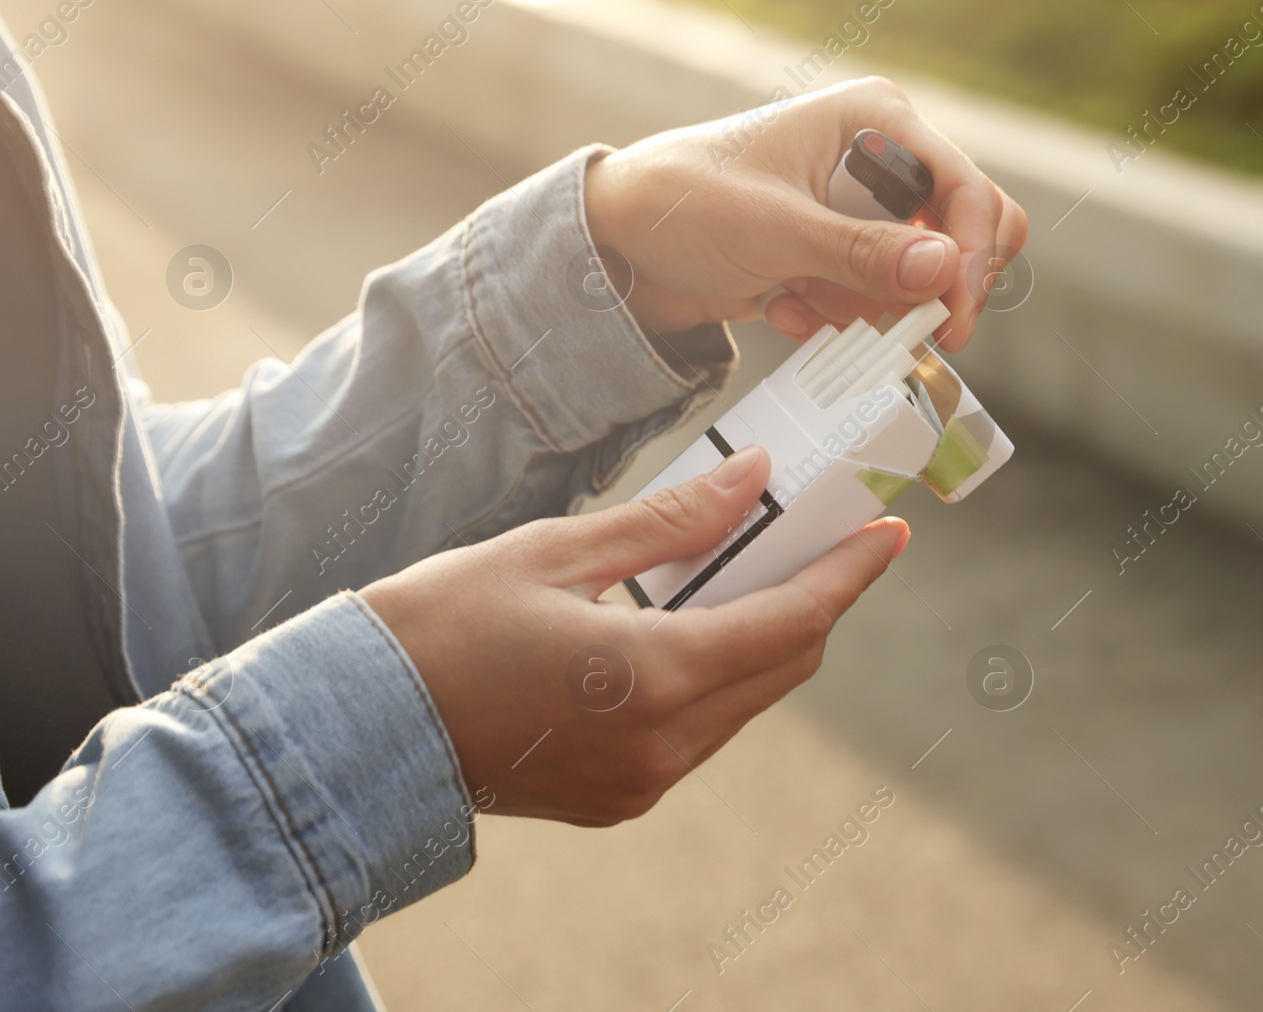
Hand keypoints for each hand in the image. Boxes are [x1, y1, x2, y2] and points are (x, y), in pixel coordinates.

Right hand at [359, 446, 908, 824]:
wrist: (359, 727)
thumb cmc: (440, 626)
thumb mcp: (557, 552)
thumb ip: (669, 524)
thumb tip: (753, 481)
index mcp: (654, 677)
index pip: (791, 621)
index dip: (848, 574)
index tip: (888, 532)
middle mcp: (664, 745)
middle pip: (783, 665)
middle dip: (813, 597)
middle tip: (819, 534)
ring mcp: (643, 781)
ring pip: (746, 700)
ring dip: (764, 635)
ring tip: (751, 566)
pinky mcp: (620, 796)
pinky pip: (701, 729)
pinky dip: (716, 672)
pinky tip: (691, 622)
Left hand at [583, 76, 1028, 350]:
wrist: (620, 244)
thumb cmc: (682, 205)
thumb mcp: (773, 230)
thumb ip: (859, 253)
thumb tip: (944, 269)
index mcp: (875, 120)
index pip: (965, 187)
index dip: (971, 257)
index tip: (953, 321)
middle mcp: (881, 158)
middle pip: (963, 233)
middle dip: (926, 290)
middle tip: (901, 332)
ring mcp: (863, 209)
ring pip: (920, 279)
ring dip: (862, 308)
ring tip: (796, 301)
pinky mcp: (843, 253)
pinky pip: (877, 300)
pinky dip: (835, 316)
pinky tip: (781, 304)